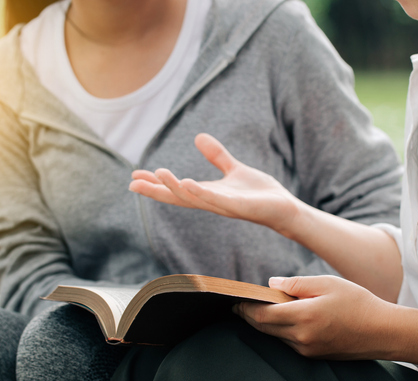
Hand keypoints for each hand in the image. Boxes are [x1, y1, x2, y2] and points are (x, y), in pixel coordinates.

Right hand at [130, 133, 303, 235]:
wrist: (284, 207)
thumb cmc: (260, 193)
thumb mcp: (234, 169)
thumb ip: (217, 156)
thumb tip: (198, 137)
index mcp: (208, 193)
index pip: (176, 190)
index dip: (156, 184)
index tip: (134, 177)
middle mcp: (211, 202)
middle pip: (177, 198)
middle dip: (156, 191)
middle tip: (133, 183)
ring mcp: (224, 206)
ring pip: (193, 198)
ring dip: (174, 187)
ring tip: (158, 173)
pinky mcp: (238, 206)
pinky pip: (215, 200)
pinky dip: (200, 192)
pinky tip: (187, 183)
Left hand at [234, 275, 392, 359]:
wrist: (383, 332)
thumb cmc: (357, 302)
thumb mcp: (328, 283)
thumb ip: (296, 284)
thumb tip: (271, 285)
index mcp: (304, 317)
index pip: (262, 314)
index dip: (245, 308)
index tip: (234, 300)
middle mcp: (302, 337)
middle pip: (264, 327)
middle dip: (248, 316)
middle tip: (237, 306)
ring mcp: (307, 350)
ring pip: (275, 336)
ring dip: (264, 324)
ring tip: (256, 310)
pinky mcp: (314, 356)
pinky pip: (288, 343)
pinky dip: (279, 331)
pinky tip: (280, 320)